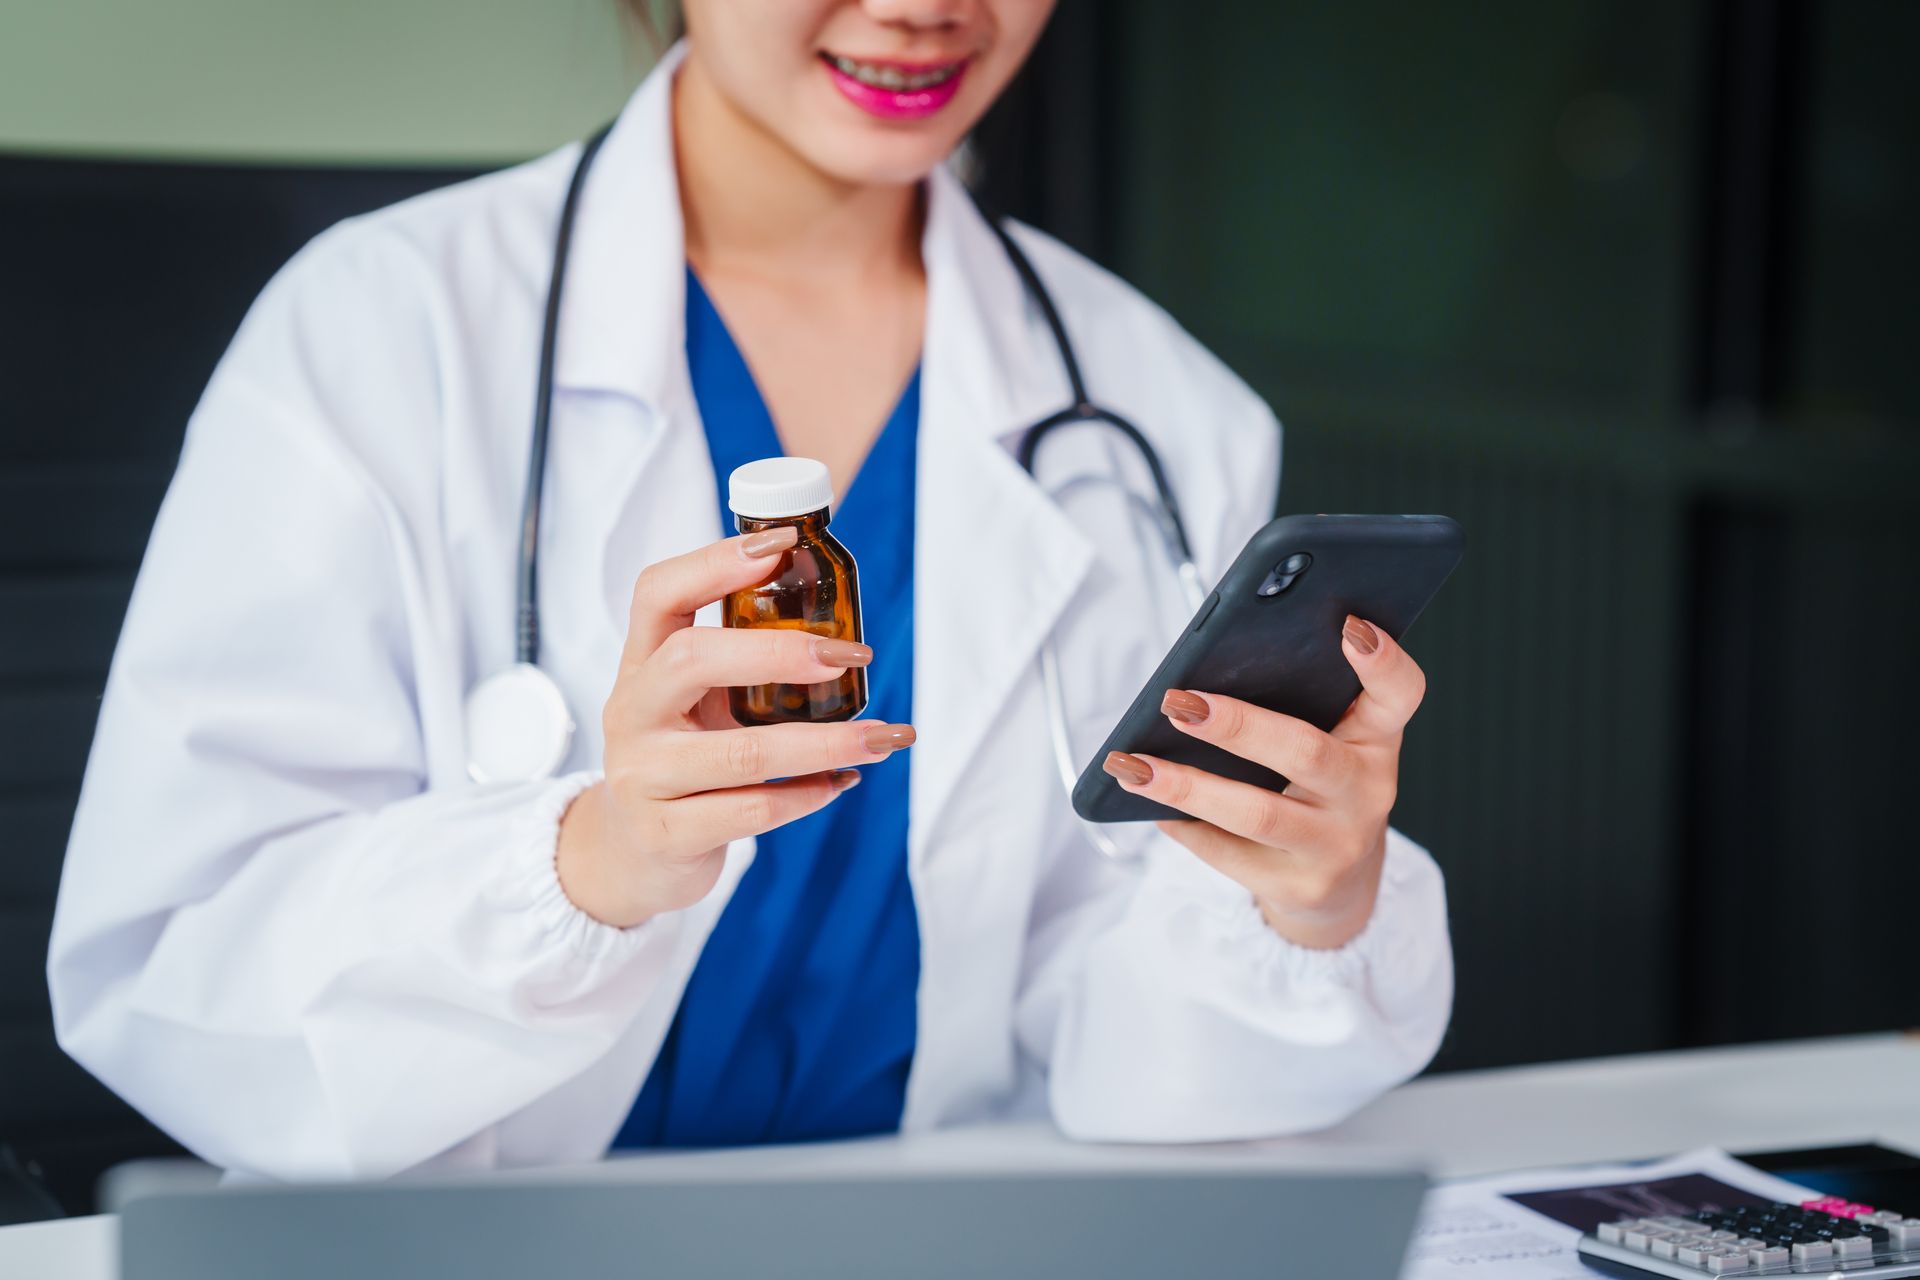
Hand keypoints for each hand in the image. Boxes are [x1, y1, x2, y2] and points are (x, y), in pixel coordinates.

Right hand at [557, 527, 914, 927]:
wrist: (631, 855)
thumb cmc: (679, 760)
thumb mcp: (691, 702)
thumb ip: (737, 660)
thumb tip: (836, 623)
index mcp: (639, 665)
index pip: (658, 593)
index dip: (715, 562)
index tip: (784, 545)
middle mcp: (631, 713)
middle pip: (693, 658)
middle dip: (781, 652)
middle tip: (852, 655)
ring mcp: (642, 777)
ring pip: (742, 752)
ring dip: (827, 742)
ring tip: (884, 736)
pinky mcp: (666, 835)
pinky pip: (752, 812)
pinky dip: (809, 795)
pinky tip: (842, 782)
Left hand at [1101, 616, 1423, 949]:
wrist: (1338, 884)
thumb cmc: (1316, 788)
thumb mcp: (1326, 741)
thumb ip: (1290, 705)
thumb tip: (1198, 679)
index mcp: (1376, 739)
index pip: (1401, 693)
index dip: (1384, 661)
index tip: (1349, 625)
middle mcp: (1368, 792)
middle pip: (1306, 753)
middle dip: (1237, 726)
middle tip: (1176, 703)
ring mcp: (1338, 845)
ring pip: (1258, 813)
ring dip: (1186, 786)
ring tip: (1132, 765)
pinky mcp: (1302, 887)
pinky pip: (1230, 854)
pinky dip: (1183, 826)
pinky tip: (1147, 803)